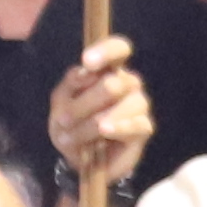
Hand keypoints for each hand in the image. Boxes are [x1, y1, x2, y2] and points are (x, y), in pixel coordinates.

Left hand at [42, 34, 153, 191]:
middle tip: (63, 120)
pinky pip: (136, 124)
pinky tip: (104, 131)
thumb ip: (71, 83)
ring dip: (92, 123)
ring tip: (72, 137)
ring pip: (123, 105)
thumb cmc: (71, 122)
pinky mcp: (144, 128)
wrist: (79, 157)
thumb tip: (85, 71)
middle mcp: (128, 83)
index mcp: (108, 70)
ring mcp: (139, 104)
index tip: (87, 61)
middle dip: (84, 104)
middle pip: (113, 84)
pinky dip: (117, 128)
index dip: (106, 51)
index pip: (118, 49)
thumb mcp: (61, 101)